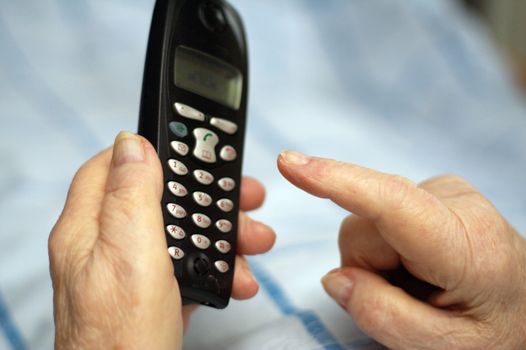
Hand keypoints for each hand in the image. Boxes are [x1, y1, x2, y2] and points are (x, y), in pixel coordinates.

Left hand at [49, 132, 274, 349]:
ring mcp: (129, 274)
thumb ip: (132, 195)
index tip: (187, 149)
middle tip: (244, 197)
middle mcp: (105, 248)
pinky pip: (186, 268)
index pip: (109, 168)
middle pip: (157, 201)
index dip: (147, 152)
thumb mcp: (132, 252)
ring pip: (179, 235)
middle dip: (206, 198)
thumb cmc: (123, 337)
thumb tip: (131, 143)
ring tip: (255, 241)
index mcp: (89, 229)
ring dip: (222, 235)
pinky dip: (216, 269)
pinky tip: (237, 279)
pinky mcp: (152, 297)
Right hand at [278, 150, 525, 348]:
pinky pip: (379, 213)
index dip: (334, 181)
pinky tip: (420, 262)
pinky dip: (387, 245)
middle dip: (366, 267)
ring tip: (419, 281)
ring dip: (378, 259)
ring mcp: (443, 189)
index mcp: (464, 245)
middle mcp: (454, 201)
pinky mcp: (432, 188)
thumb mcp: (445, 347)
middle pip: (361, 227)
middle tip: (407, 297)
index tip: (290, 163)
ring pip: (365, 221)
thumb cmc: (495, 329)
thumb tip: (336, 278)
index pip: (390, 204)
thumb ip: (382, 316)